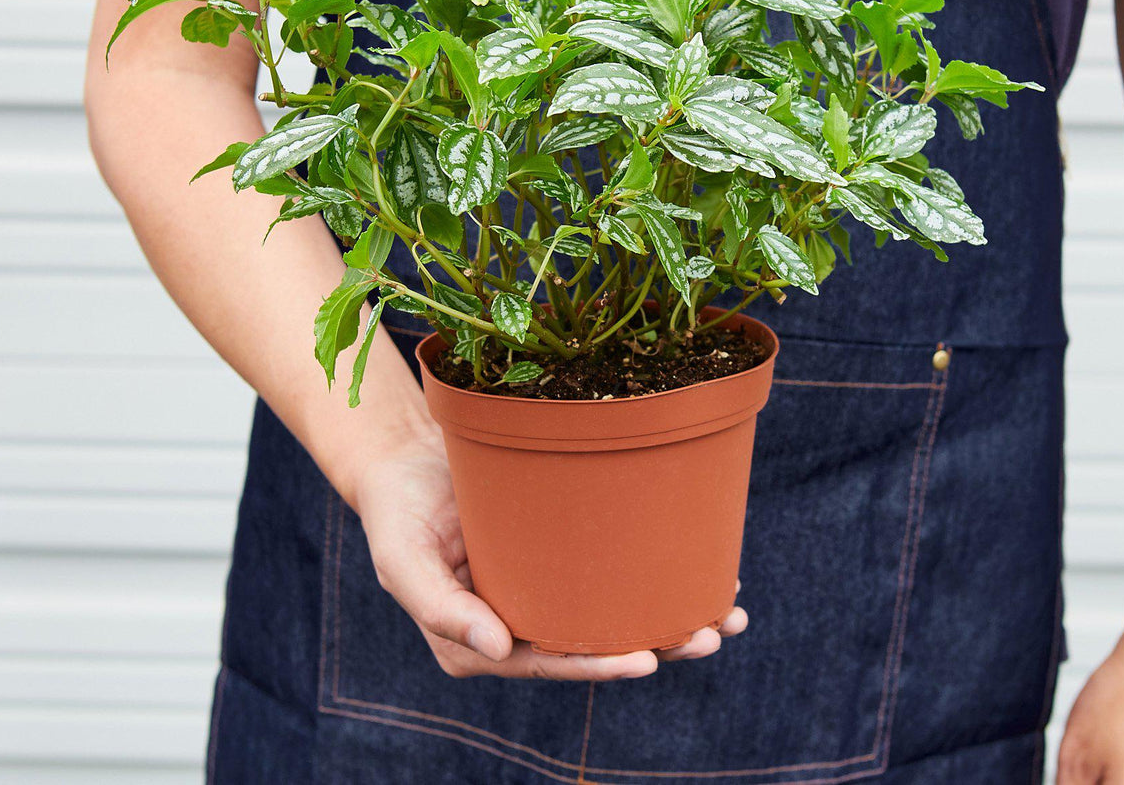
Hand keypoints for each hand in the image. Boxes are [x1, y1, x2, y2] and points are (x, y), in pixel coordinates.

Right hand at [353, 427, 747, 679]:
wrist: (405, 459)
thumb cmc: (396, 512)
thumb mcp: (402, 559)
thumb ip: (441, 609)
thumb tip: (497, 651)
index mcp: (481, 641)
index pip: (551, 661)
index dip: (600, 664)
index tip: (649, 659)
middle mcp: (519, 622)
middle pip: (597, 643)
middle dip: (659, 644)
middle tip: (711, 633)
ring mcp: (544, 585)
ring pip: (615, 609)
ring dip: (672, 614)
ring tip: (727, 610)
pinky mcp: (560, 550)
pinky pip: (612, 566)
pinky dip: (655, 567)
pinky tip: (699, 563)